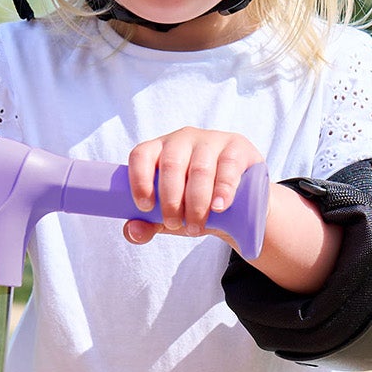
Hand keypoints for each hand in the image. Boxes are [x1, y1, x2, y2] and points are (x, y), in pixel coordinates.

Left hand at [123, 127, 263, 243]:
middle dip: (170, 200)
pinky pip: (228, 166)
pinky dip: (222, 190)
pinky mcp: (237, 147)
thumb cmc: (193, 203)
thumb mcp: (168, 216)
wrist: (238, 201)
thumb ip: (147, 225)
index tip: (146, 207)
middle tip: (175, 224)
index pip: (141, 155)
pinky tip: (218, 207)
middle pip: (171, 164)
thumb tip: (134, 231)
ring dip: (196, 202)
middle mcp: (182, 140)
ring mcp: (211, 140)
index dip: (139, 180)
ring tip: (196, 227)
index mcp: (159, 150)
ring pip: (199, 168)